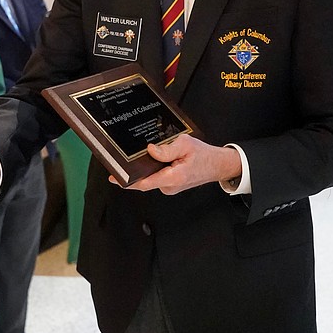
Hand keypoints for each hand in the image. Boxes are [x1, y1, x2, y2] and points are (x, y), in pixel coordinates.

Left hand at [115, 134, 240, 194]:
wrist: (218, 165)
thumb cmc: (204, 155)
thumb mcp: (186, 144)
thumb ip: (167, 149)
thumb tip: (151, 150)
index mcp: (173, 178)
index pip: (144, 182)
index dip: (128, 181)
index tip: (114, 177)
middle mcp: (170, 186)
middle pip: (144, 180)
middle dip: (134, 171)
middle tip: (124, 159)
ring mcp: (170, 187)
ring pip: (151, 178)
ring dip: (146, 168)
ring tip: (144, 154)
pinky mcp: (171, 185)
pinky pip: (157, 177)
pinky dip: (153, 169)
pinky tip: (154, 159)